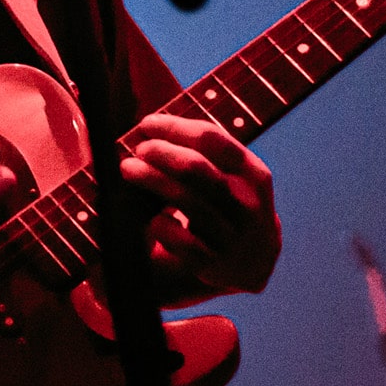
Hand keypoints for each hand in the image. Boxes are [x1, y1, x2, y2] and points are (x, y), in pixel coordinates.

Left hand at [118, 114, 279, 297]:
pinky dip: (159, 224)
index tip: (146, 124)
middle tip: (139, 150)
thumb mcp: (236, 176)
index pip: (210, 139)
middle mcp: (245, 202)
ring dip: (150, 179)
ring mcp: (229, 234)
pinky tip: (151, 217)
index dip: (173, 127)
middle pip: (194, 167)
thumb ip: (206, 152)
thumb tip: (153, 127)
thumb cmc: (232, 204)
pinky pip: (178, 238)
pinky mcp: (211, 261)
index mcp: (253, 173)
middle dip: (159, 153)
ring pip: (183, 199)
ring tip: (129, 169)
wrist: (255, 259)